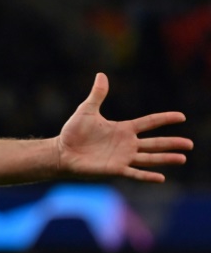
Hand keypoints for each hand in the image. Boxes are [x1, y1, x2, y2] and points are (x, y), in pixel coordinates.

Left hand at [56, 73, 192, 181]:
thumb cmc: (73, 132)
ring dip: (165, 158)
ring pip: (149, 158)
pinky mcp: (115, 169)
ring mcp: (122, 157)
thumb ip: (97, 94)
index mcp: (123, 129)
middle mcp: (127, 144)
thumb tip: (101, 74)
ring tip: (182, 158)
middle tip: (190, 144)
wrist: (62, 152)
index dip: (164, 119)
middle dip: (172, 143)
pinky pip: (134, 173)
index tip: (181, 117)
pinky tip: (161, 177)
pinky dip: (147, 176)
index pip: (149, 123)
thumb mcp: (87, 110)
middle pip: (154, 143)